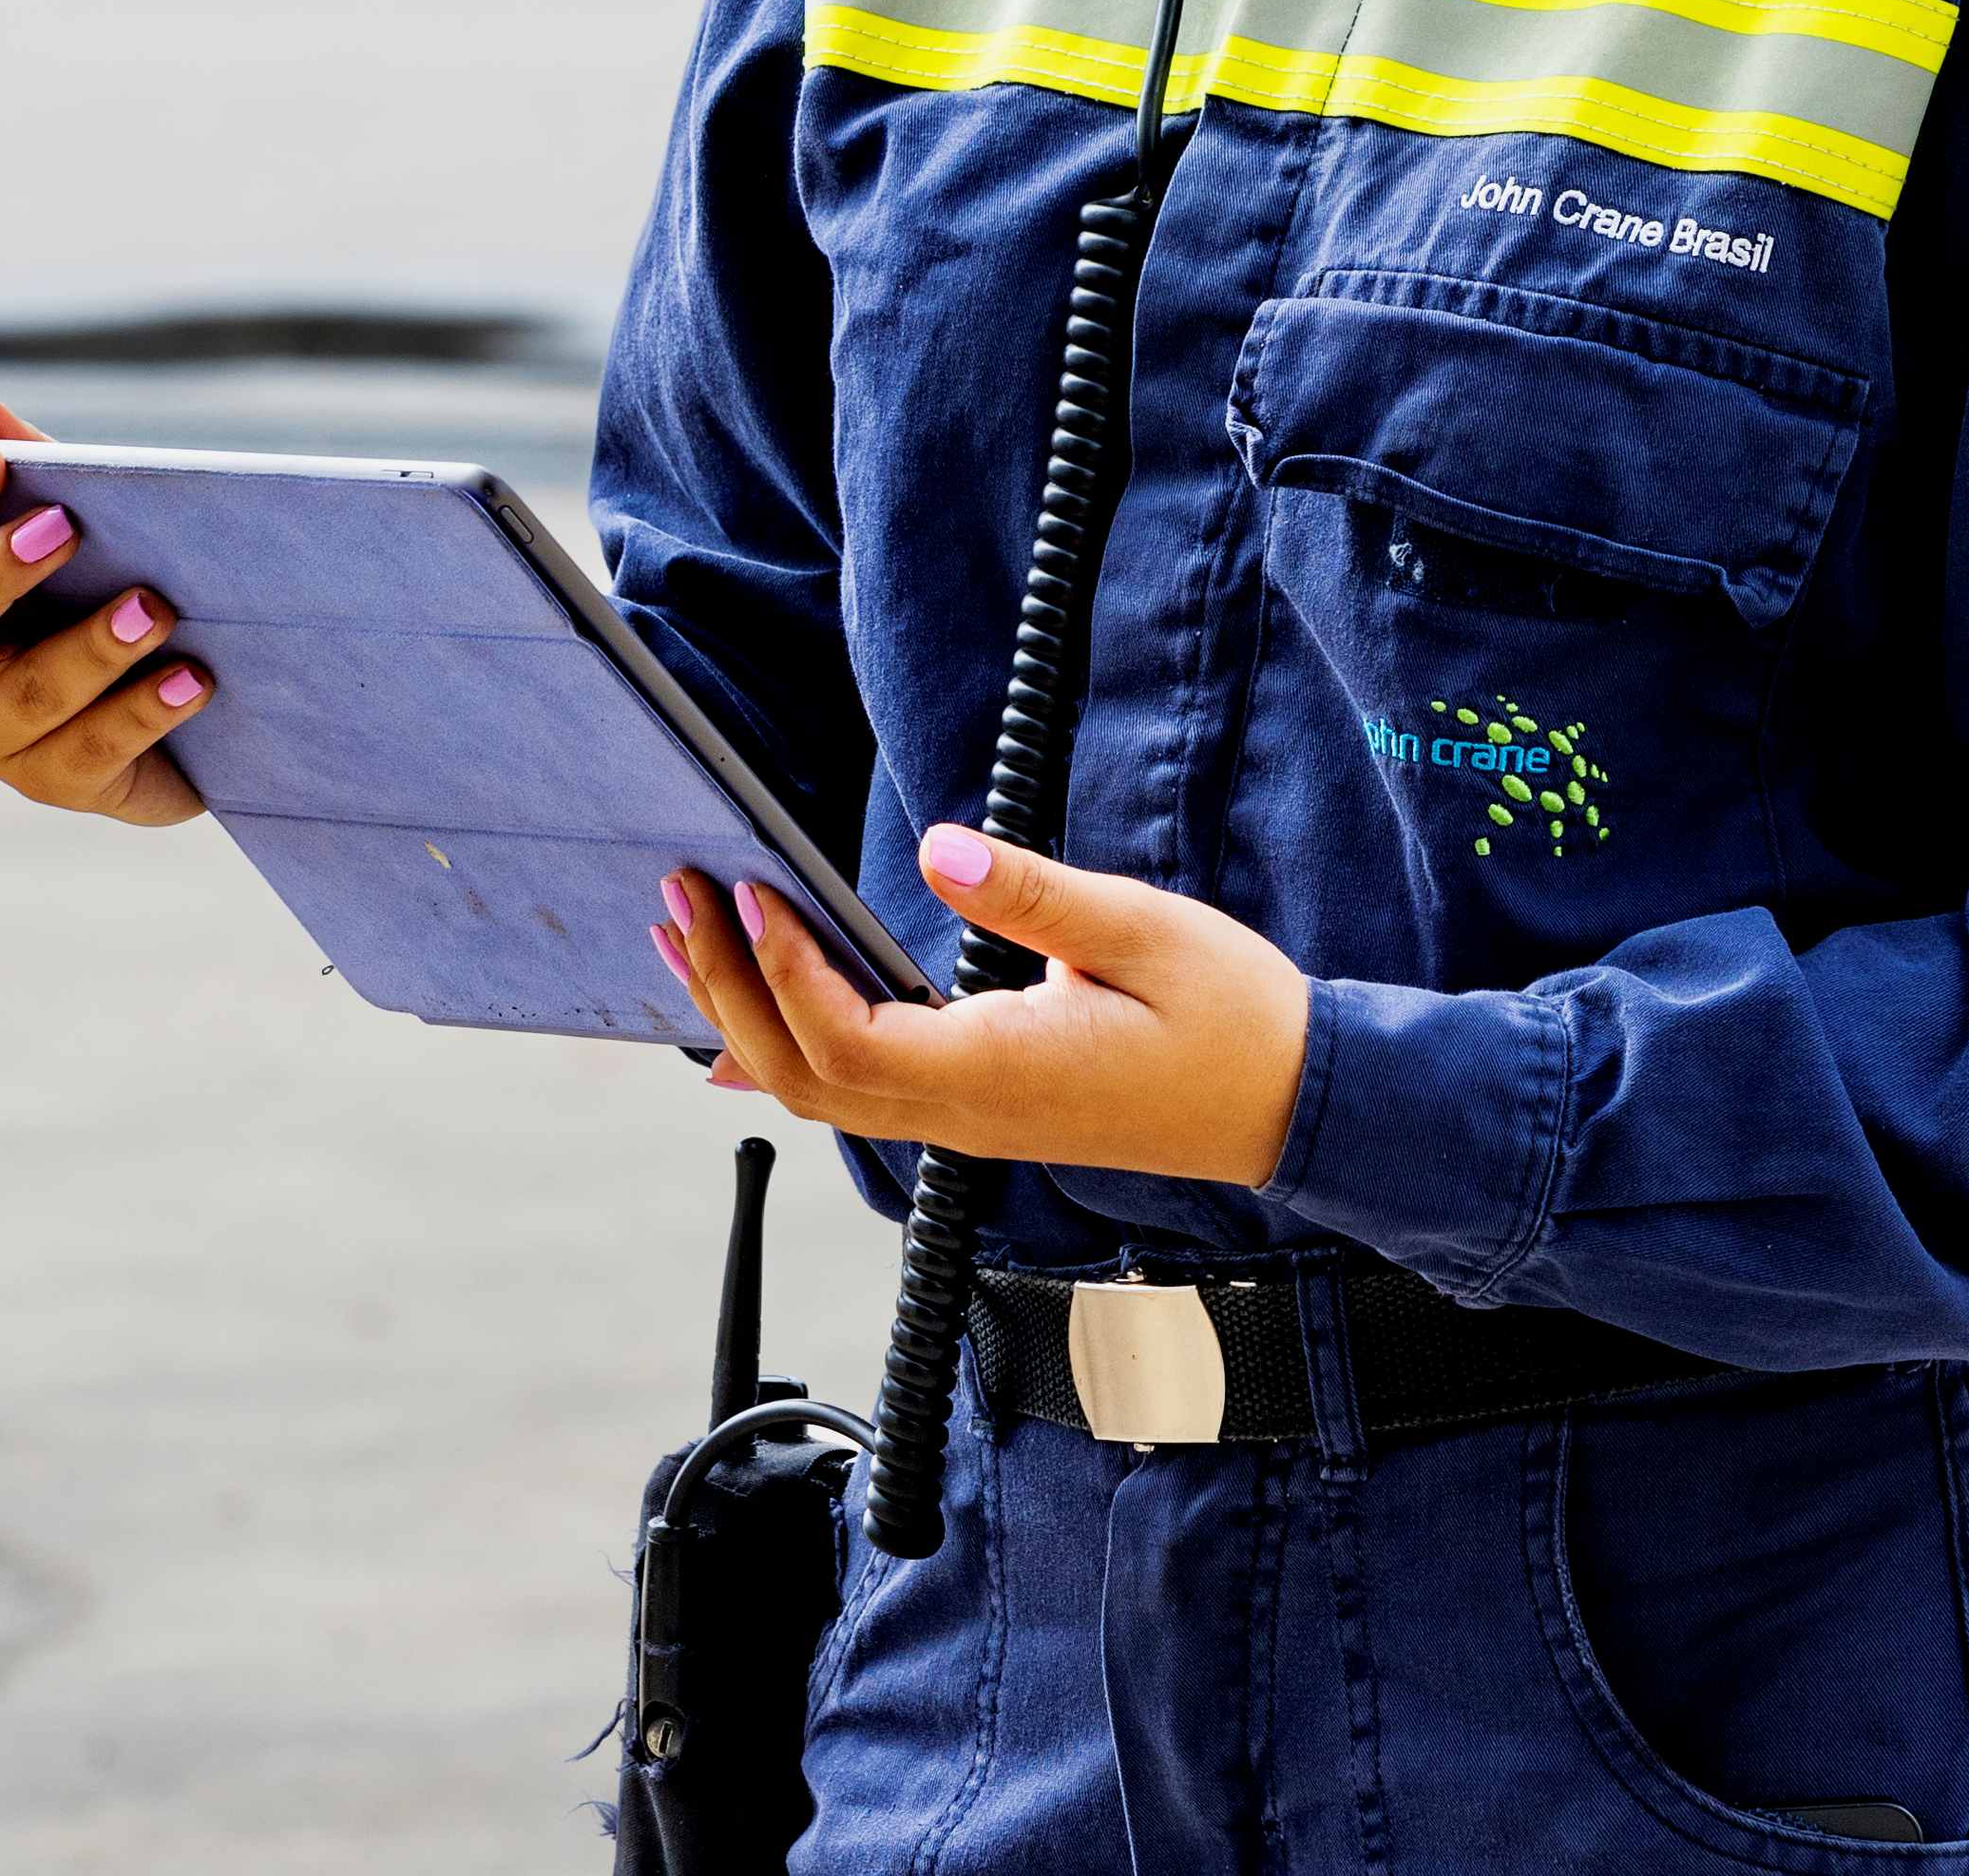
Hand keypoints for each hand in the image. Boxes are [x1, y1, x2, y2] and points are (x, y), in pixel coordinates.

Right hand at [0, 369, 212, 825]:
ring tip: (156, 608)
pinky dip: (143, 713)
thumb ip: (26, 454)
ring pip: (28, 692)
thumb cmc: (112, 584)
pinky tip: (195, 680)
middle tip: (67, 527)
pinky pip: (91, 752)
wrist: (193, 696)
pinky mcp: (56, 783)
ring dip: (92, 648)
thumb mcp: (87, 515)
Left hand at [659, 829, 1309, 1189]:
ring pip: (821, 1093)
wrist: (1289, 1104)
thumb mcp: (1141, 931)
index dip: (785, 970)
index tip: (753, 889)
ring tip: (687, 940)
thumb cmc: (1231, 1017)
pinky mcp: (979, 1111)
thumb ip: (1031, 894)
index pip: (850, 1039)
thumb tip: (941, 844)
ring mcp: (968, 1123)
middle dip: (728, 988)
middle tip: (679, 898)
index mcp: (1000, 1072)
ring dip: (744, 1018)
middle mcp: (967, 1114)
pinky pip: (857, 1096)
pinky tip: (745, 1029)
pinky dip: (787, 1052)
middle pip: (806, 1075)